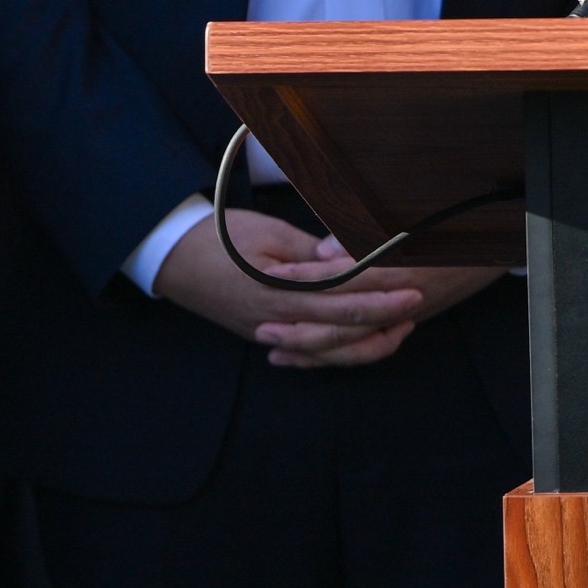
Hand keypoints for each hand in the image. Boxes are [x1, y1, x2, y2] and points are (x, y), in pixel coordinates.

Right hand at [152, 207, 486, 368]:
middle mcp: (277, 319)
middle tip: (418, 307)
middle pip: (341, 328)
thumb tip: (352, 260)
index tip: (413, 285)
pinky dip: (334, 353)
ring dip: (365, 344)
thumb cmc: (218, 236)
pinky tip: (358, 346)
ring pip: (327, 351)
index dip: (381, 294)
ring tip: (396, 330)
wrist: (170, 257)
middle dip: (384, 320)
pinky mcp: (261, 334)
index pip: (344, 297)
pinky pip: (305, 353)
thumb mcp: (270, 234)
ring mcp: (267, 332)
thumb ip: (314, 253)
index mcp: (281, 290)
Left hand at [253, 237, 501, 369]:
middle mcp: (398, 299)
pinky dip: (335, 355)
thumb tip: (321, 253)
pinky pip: (365, 349)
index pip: (341, 279)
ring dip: (312, 348)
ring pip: (351, 344)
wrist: (496, 244)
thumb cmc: (451, 225)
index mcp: (396, 270)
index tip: (273, 277)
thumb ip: (361, 237)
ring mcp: (402, 315)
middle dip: (300, 328)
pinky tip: (307, 356)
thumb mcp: (408, 221)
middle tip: (263, 326)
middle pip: (341, 323)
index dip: (305, 281)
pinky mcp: (403, 322)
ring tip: (276, 347)